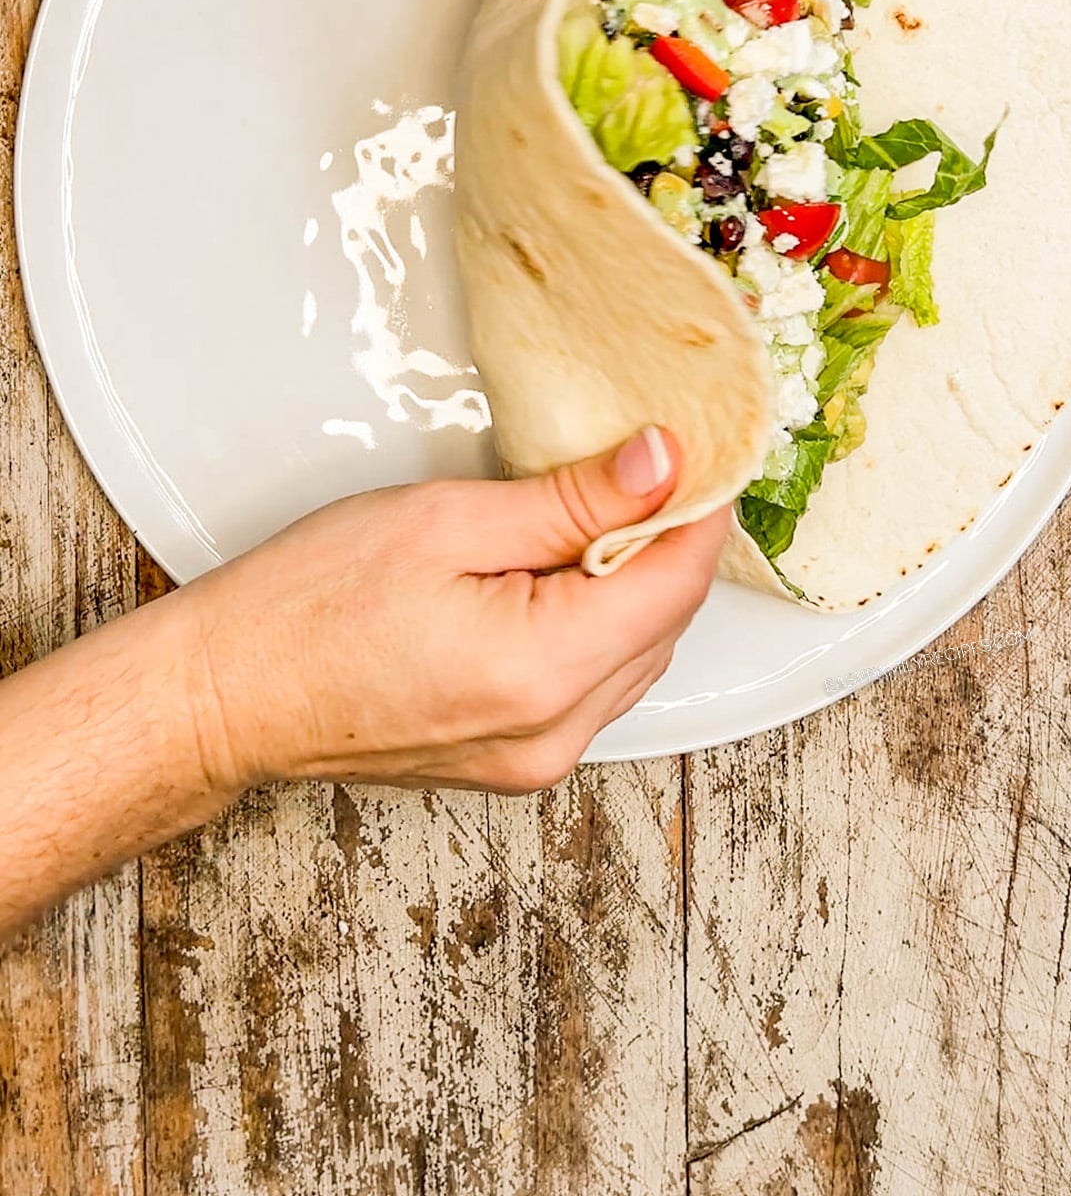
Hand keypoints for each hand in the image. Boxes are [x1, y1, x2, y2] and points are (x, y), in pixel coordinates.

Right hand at [194, 428, 725, 795]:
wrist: (226, 695)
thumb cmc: (308, 604)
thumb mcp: (446, 521)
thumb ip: (570, 499)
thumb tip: (663, 465)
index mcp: (544, 672)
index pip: (675, 583)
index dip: (697, 509)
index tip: (701, 450)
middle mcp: (554, 734)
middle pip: (663, 624)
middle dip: (663, 543)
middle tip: (638, 466)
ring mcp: (535, 760)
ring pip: (633, 657)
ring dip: (628, 587)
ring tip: (580, 516)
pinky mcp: (514, 763)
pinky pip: (590, 687)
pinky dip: (591, 627)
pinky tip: (549, 577)